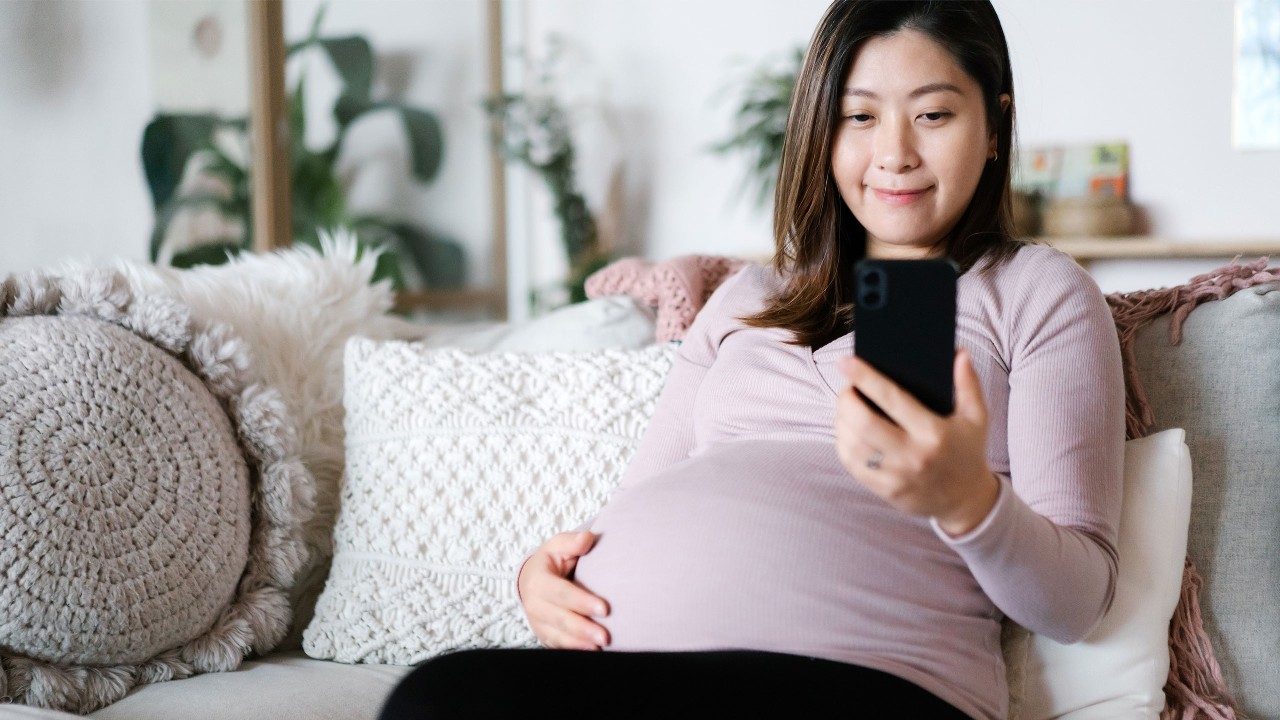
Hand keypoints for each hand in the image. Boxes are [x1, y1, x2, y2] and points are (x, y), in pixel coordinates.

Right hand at [517, 531, 611, 649]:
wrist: (531, 579)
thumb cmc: (551, 561)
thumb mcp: (558, 546)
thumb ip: (572, 543)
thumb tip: (586, 539)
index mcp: (538, 581)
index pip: (561, 593)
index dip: (582, 601)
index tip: (605, 608)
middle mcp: (534, 604)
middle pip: (559, 619)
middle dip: (583, 629)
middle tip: (606, 636)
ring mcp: (537, 622)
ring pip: (558, 636)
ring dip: (579, 644)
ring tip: (601, 648)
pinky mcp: (543, 634)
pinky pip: (557, 645)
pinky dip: (574, 650)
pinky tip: (592, 652)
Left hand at [834, 349, 998, 535]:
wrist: (965, 500)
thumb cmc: (967, 450)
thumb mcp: (976, 417)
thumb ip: (968, 383)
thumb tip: (958, 353)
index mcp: (934, 433)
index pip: (892, 399)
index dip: (865, 377)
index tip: (845, 360)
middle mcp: (912, 456)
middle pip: (862, 422)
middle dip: (846, 399)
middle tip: (847, 388)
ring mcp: (896, 476)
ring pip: (851, 444)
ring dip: (841, 420)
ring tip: (846, 406)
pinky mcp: (884, 490)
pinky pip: (851, 464)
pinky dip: (842, 442)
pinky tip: (847, 430)